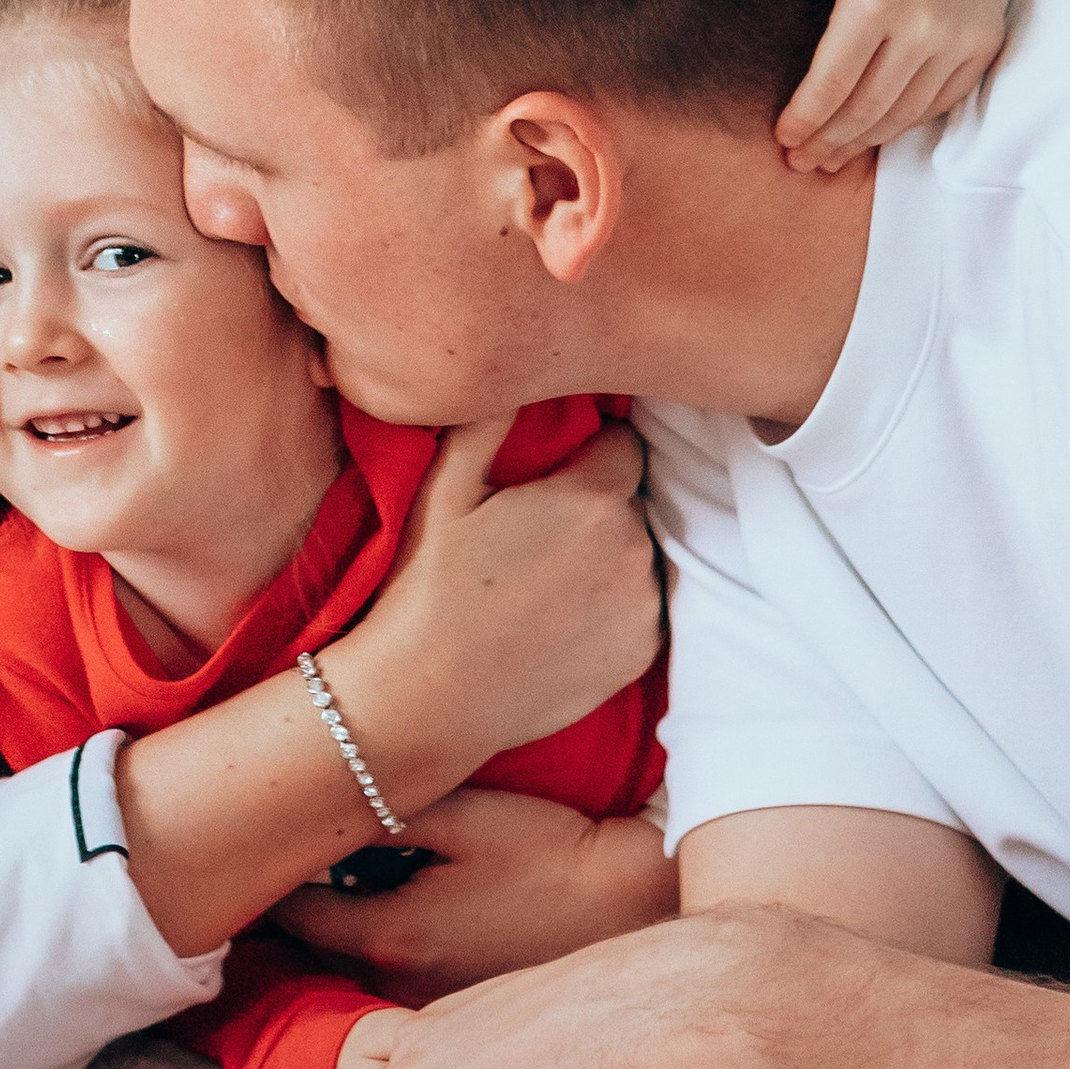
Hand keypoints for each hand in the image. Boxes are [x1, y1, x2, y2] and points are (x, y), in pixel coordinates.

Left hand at [276, 791, 676, 1001]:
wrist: (634, 908)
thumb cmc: (550, 852)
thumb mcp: (463, 815)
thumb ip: (385, 812)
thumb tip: (323, 800)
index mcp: (389, 933)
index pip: (292, 916)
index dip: (263, 881)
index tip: (242, 849)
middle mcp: (398, 985)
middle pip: (314, 954)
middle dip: (290, 915)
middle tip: (269, 868)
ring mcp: (430, 1011)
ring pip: (352, 976)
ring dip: (333, 940)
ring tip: (321, 893)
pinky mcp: (461, 1018)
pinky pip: (393, 989)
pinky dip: (375, 960)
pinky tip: (392, 923)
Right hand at [328, 417, 660, 779]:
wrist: (427, 699)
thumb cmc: (427, 588)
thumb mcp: (444, 488)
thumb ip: (490, 419)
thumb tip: (514, 369)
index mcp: (591, 498)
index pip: (624, 444)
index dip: (590, 452)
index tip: (558, 471)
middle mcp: (632, 548)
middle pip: (632, 502)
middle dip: (598, 505)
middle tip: (538, 531)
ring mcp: (642, 606)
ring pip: (639, 555)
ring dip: (609, 556)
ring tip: (545, 579)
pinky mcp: (641, 654)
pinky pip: (642, 608)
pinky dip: (614, 606)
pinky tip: (561, 618)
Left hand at [720, 0, 1003, 175]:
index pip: (833, 82)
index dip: (805, 118)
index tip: (783, 139)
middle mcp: (924, 22)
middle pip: (868, 107)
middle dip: (830, 141)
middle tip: (801, 161)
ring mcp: (959, 37)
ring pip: (906, 112)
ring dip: (866, 142)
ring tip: (832, 157)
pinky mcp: (982, 43)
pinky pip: (941, 101)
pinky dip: (906, 122)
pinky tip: (876, 132)